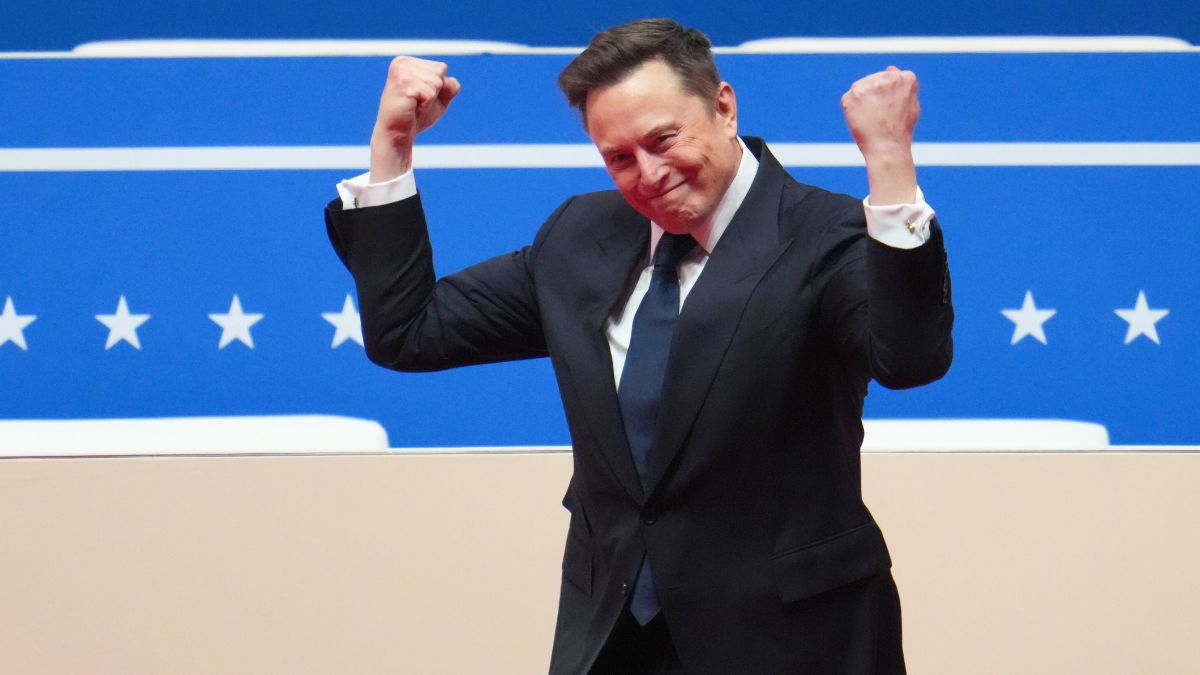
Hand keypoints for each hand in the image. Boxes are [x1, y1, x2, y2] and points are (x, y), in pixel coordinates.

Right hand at [370, 56, 460, 181]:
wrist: (397, 134)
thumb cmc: (416, 116)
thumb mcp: (438, 98)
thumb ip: (448, 86)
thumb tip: (450, 79)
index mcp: (407, 62)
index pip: (441, 68)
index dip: (437, 88)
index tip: (419, 97)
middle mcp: (402, 63)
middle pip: (440, 71)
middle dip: (435, 92)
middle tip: (417, 102)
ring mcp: (401, 72)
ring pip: (437, 82)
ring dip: (430, 99)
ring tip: (414, 105)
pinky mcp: (404, 84)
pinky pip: (431, 93)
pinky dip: (426, 105)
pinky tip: (413, 108)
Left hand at [840, 66, 918, 204]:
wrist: (887, 148)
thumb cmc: (900, 130)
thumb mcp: (911, 104)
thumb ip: (903, 85)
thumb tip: (890, 68)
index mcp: (905, 78)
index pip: (891, 78)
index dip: (888, 96)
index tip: (890, 109)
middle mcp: (887, 77)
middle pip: (874, 80)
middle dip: (874, 95)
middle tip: (879, 116)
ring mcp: (869, 85)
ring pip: (860, 88)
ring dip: (862, 101)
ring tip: (871, 117)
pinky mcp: (853, 94)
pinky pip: (848, 99)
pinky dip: (851, 109)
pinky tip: (861, 119)